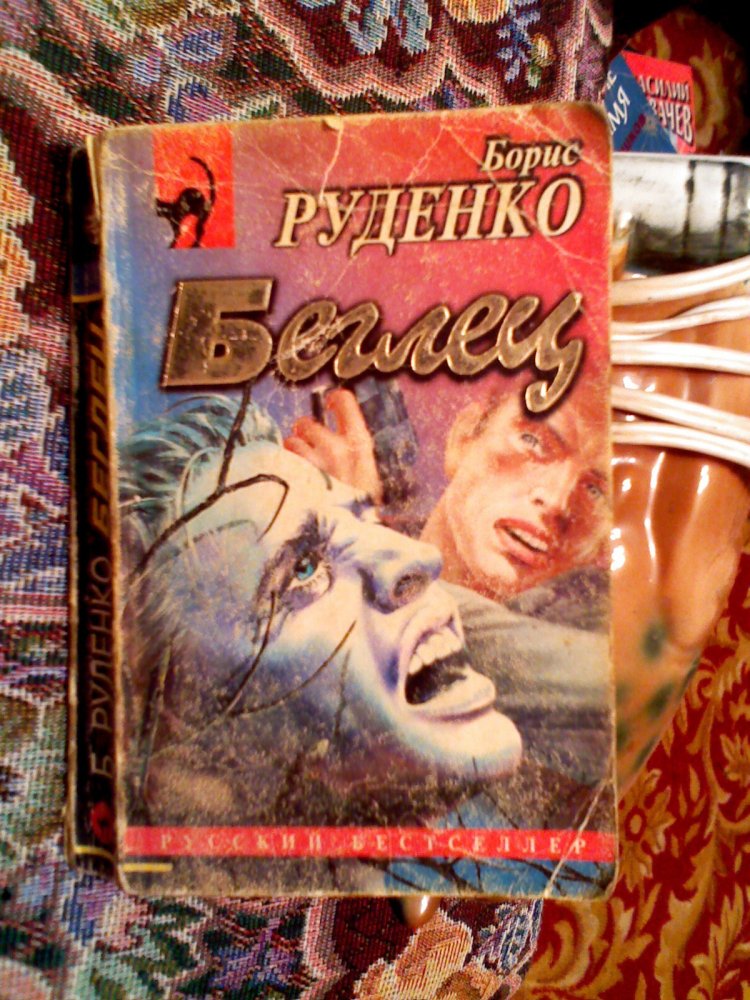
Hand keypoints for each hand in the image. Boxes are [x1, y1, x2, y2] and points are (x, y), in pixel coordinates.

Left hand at [284, 388, 382, 503]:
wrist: (354, 540)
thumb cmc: (363, 510)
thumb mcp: (369, 477)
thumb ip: (352, 454)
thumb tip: (334, 438)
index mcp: (360, 444)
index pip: (343, 401)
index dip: (333, 400)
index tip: (328, 406)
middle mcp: (335, 448)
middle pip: (307, 422)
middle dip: (304, 433)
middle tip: (311, 448)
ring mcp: (313, 464)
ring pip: (290, 441)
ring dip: (292, 452)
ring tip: (302, 469)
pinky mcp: (295, 479)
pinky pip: (281, 463)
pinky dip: (284, 470)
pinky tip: (294, 483)